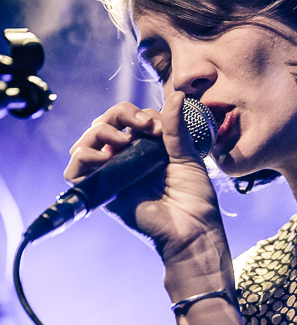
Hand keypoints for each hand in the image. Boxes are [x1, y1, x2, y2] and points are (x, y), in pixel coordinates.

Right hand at [64, 92, 224, 264]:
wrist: (192, 229)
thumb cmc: (194, 198)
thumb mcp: (186, 156)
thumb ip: (176, 128)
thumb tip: (175, 95)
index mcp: (144, 147)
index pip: (128, 118)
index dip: (139, 114)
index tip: (160, 127)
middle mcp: (124, 158)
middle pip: (104, 124)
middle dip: (119, 115)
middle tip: (144, 126)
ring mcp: (111, 173)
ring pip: (86, 142)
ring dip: (100, 131)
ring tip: (122, 140)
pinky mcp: (102, 191)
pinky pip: (75, 172)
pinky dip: (83, 157)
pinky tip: (103, 157)